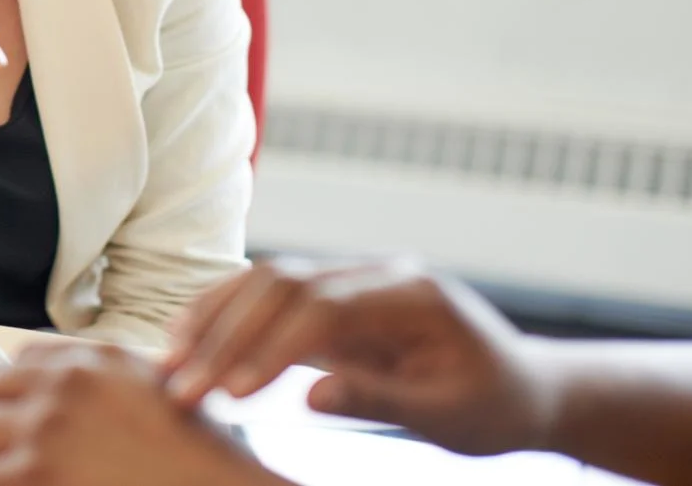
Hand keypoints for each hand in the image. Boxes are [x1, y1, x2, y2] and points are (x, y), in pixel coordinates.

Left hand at [0, 342, 280, 485]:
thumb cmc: (196, 459)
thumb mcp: (154, 393)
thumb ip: (102, 382)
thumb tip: (50, 389)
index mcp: (95, 361)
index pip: (20, 360)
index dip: (19, 395)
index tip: (23, 417)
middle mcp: (65, 386)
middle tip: (13, 452)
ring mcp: (45, 429)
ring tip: (8, 477)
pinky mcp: (32, 474)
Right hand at [161, 259, 555, 457]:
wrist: (522, 386)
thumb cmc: (492, 406)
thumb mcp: (449, 416)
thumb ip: (381, 398)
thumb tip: (309, 396)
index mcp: (410, 294)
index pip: (322, 308)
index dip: (269, 347)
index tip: (230, 392)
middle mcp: (374, 273)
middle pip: (282, 284)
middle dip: (226, 334)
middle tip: (183, 386)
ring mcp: (350, 280)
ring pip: (265, 281)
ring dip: (214, 319)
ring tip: (169, 362)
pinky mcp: (333, 299)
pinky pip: (269, 295)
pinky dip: (225, 313)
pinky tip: (188, 339)